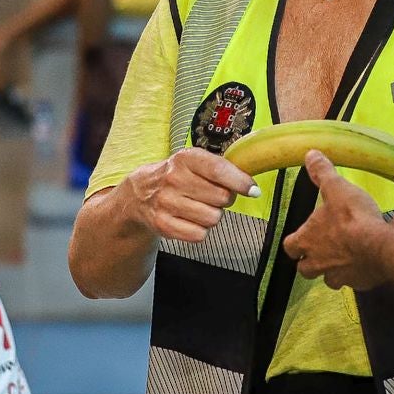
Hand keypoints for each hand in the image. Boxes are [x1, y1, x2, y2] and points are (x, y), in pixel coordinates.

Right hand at [124, 148, 257, 241]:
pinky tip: (191, 219)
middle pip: (222, 197)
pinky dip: (200, 230)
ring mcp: (167, 202)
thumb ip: (222, 168)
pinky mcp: (163, 224)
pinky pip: (199, 234)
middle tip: (214, 196)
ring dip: (212, 215)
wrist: (140, 194)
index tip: (253, 189)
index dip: (240, 182)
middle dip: (225, 199)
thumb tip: (251, 185)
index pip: (219, 170)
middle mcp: (174, 179)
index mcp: (186, 159)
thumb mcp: (195, 161)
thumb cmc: (177, 176)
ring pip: (213, 218)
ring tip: (200, 207)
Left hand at [282, 151, 389, 290]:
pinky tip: (365, 263)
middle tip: (319, 251)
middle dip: (309, 262)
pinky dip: (356, 273)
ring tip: (343, 258)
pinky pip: (353, 281)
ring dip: (332, 270)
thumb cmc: (354, 218)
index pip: (290, 246)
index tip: (300, 237)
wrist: (381, 246)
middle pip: (304, 269)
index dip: (294, 241)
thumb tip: (310, 154)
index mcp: (308, 240)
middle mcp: (318, 262)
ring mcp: (338, 275)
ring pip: (328, 279)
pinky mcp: (359, 282)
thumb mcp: (337, 188)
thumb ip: (322, 173)